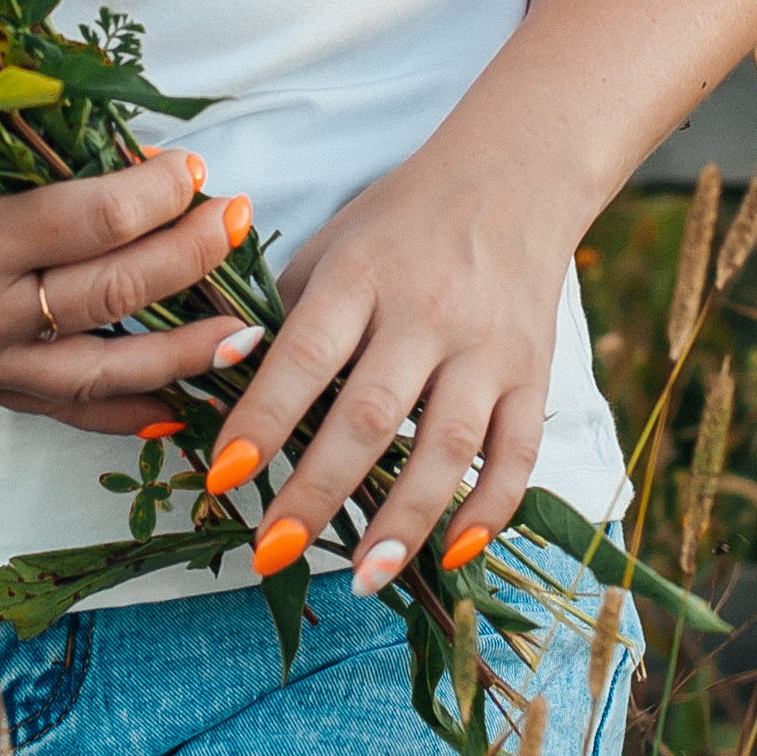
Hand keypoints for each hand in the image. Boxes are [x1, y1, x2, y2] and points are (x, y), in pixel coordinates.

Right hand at [0, 150, 262, 436]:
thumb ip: (14, 141)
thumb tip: (117, 142)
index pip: (91, 221)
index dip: (154, 193)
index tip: (190, 166)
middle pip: (114, 293)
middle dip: (190, 256)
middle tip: (236, 217)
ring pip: (107, 372)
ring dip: (185, 347)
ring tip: (247, 326)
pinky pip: (67, 412)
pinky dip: (128, 413)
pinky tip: (182, 407)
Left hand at [202, 136, 578, 589]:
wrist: (514, 176)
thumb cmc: (401, 221)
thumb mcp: (332, 244)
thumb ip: (288, 314)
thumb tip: (233, 393)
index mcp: (361, 274)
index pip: (305, 355)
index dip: (262, 418)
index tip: (223, 478)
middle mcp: (426, 311)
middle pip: (369, 415)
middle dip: (318, 491)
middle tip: (271, 554)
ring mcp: (486, 347)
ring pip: (445, 446)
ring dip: (403, 521)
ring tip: (361, 579)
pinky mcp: (533, 374)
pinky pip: (515, 454)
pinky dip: (489, 511)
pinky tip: (452, 556)